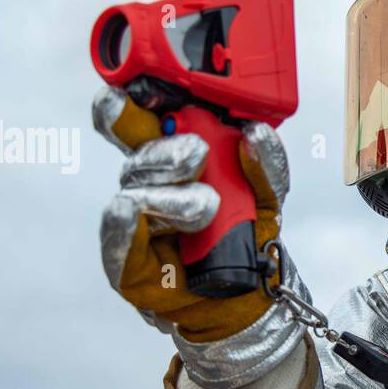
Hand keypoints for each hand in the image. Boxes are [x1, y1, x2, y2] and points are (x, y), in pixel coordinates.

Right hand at [92, 87, 290, 343]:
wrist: (248, 298)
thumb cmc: (249, 236)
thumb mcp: (269, 196)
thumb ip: (267, 163)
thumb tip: (252, 133)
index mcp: (175, 151)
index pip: (143, 113)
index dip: (137, 96)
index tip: (148, 90)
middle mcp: (150, 179)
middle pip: (137, 147)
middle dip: (167, 149)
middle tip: (198, 156)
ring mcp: (135, 217)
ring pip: (135, 189)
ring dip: (170, 196)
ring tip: (207, 209)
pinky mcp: (126, 258)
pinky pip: (118, 235)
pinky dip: (123, 223)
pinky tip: (130, 212)